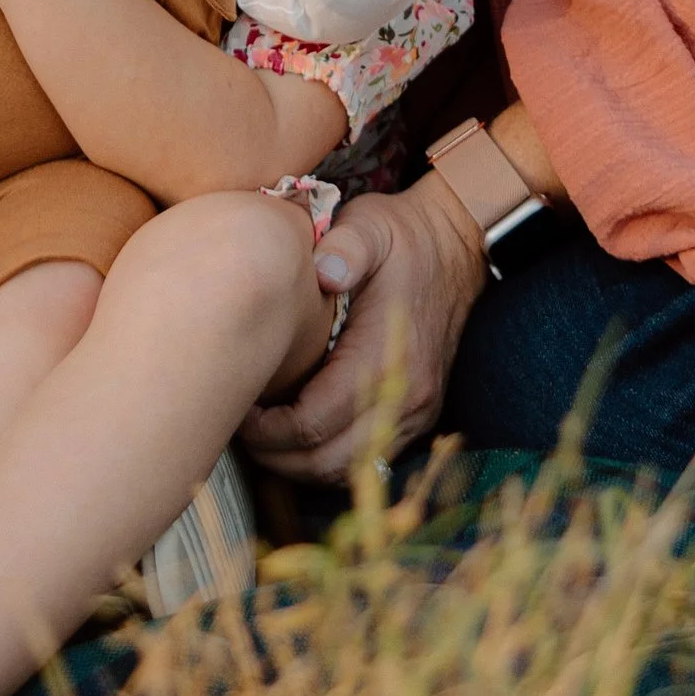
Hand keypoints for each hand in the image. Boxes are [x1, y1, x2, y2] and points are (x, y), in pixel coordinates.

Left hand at [240, 172, 487, 480]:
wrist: (455, 246)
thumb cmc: (402, 237)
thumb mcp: (371, 226)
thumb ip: (346, 246)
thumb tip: (320, 272)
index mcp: (385, 357)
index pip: (315, 423)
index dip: (268, 428)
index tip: (239, 408)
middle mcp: (406, 398)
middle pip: (328, 462)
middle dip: (276, 456)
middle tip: (239, 428)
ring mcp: (416, 412)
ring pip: (348, 470)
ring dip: (300, 464)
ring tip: (262, 435)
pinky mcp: (418, 414)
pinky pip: (368, 458)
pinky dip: (328, 458)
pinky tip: (298, 433)